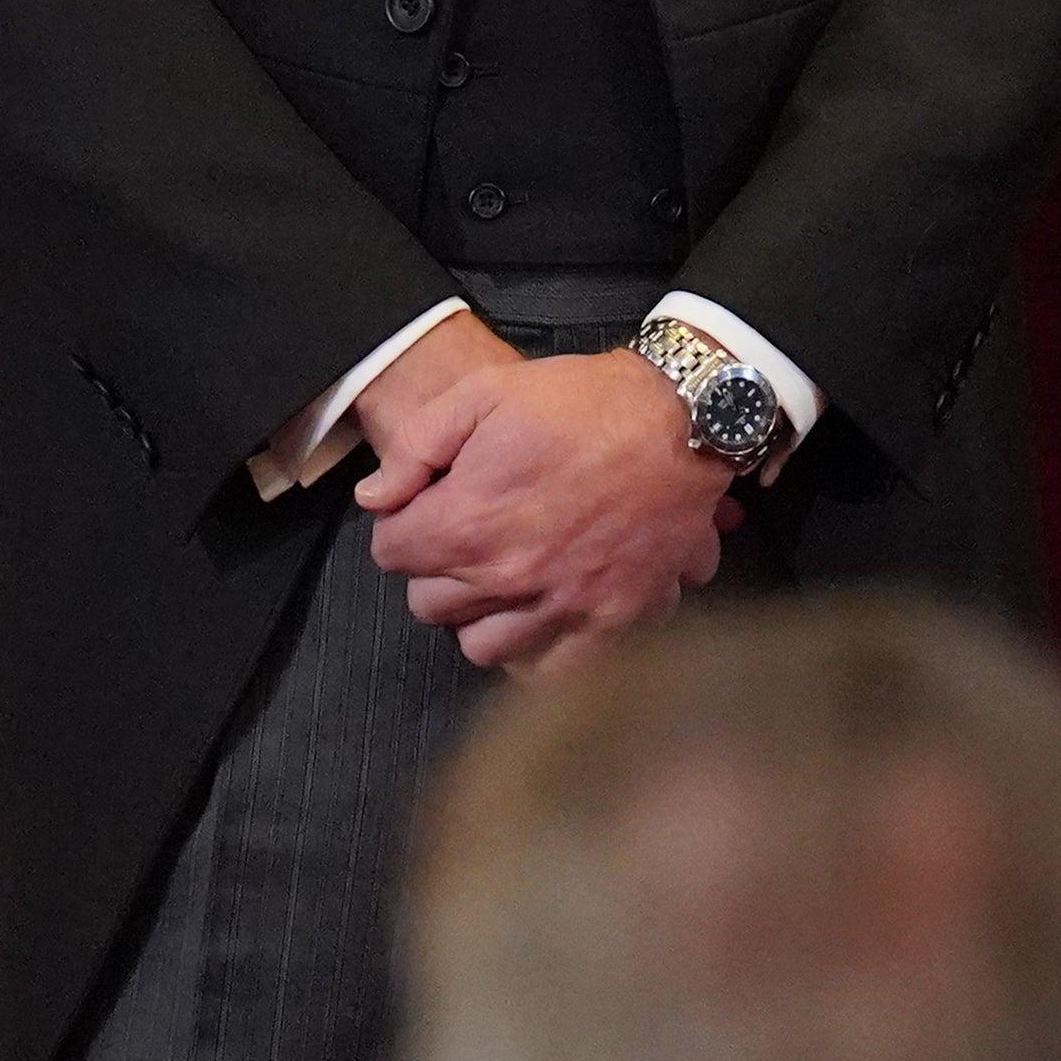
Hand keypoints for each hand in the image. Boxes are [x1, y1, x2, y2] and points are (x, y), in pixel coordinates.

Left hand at [360, 337, 745, 666]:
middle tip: (468, 540)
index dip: (404, 525)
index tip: (429, 510)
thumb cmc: (587, 402)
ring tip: (502, 582)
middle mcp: (510, 574)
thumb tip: (376, 499)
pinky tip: (542, 618)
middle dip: (438, 571)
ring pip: (482, 646)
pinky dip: (538, 651)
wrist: (684, 419)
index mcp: (470, 519)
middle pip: (430, 605)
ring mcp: (563, 603)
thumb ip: (417, 447)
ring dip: (481, 616)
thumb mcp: (486, 393)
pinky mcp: (612, 618)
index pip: (391, 553)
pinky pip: (553, 667)